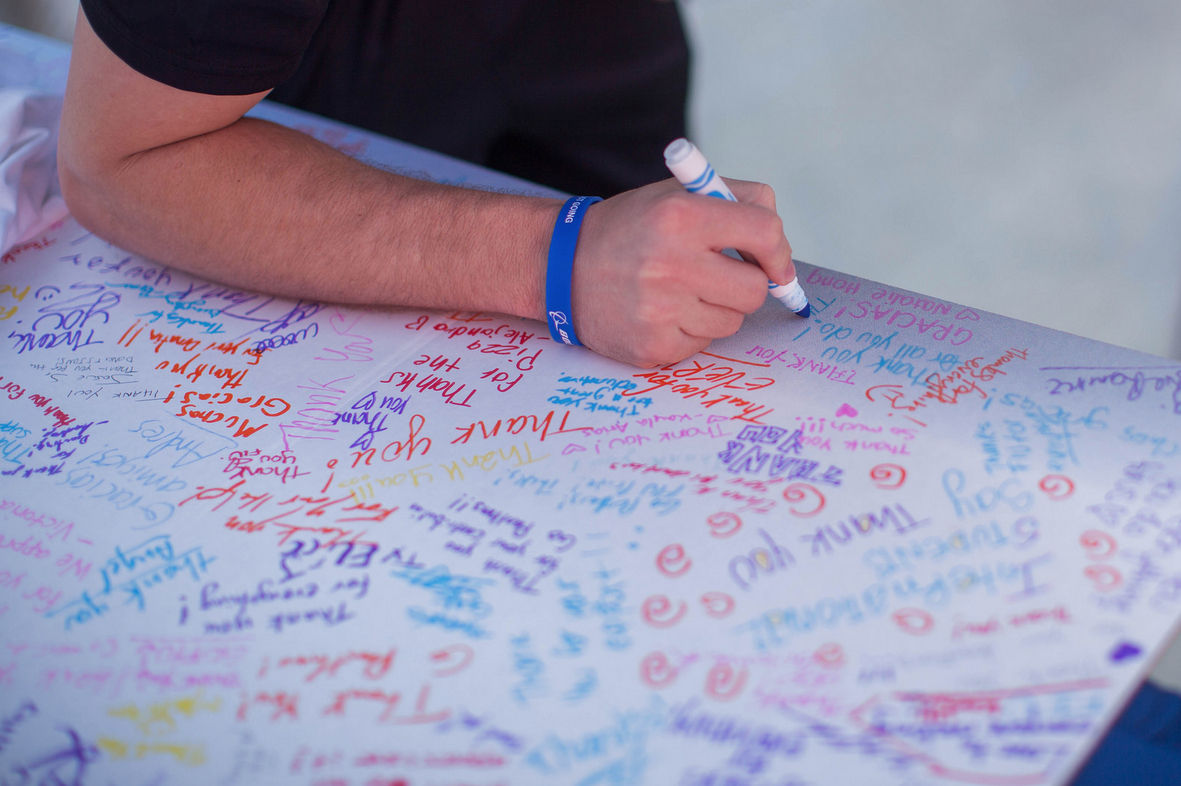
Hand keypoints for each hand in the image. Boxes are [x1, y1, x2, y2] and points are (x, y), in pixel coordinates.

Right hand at [570, 177, 794, 366]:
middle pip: (754, 289)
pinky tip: (661, 313)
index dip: (777, 252)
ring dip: (715, 309)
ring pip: (731, 322)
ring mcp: (660, 310)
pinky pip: (703, 345)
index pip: (764, 233)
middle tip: (719, 277)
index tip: (774, 264)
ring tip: (678, 292)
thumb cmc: (630, 229)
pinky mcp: (652, 346)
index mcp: (681, 215)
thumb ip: (736, 201)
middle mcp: (670, 263)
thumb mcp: (676, 194)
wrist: (560, 266)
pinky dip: (690, 331)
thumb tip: (780, 252)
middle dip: (746, 284)